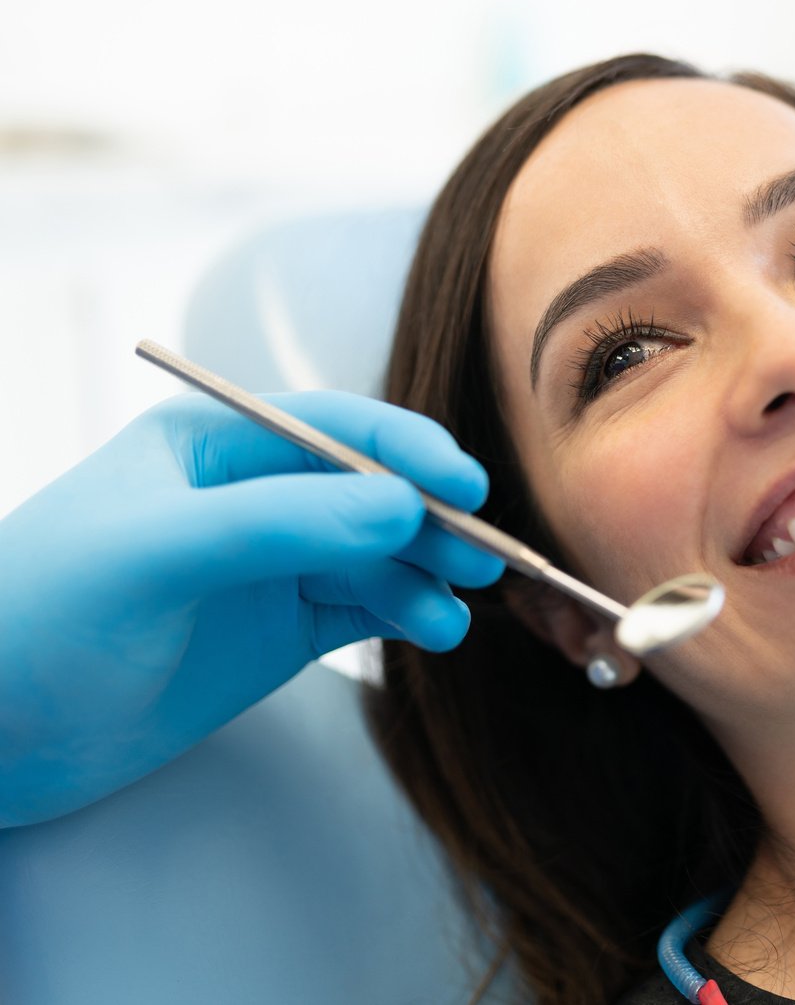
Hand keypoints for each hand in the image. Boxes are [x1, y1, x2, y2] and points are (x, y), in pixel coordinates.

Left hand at [0, 391, 504, 826]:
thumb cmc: (38, 622)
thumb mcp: (156, 557)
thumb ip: (279, 526)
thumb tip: (403, 509)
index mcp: (214, 445)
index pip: (334, 428)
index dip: (406, 451)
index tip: (466, 486)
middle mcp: (253, 495)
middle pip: (372, 490)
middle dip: (432, 520)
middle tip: (484, 558)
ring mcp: (271, 564)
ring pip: (380, 552)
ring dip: (426, 574)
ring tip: (456, 611)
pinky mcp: (282, 629)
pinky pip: (367, 607)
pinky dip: (408, 615)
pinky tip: (434, 632)